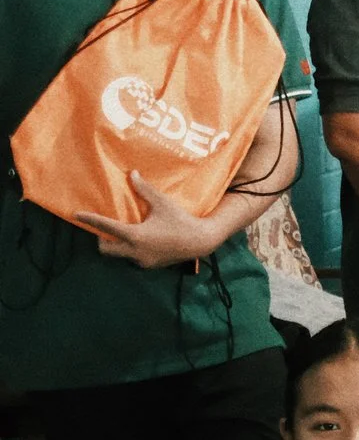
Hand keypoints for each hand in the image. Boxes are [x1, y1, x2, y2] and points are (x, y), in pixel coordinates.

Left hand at [79, 172, 222, 267]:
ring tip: (124, 234)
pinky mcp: (150, 265)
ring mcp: (142, 260)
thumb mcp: (163, 203)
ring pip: (120, 254)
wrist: (202, 241)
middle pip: (105, 248)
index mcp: (135, 235)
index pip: (106, 227)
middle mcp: (135, 251)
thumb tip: (132, 174)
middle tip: (105, 229)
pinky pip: (133, 258)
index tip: (76, 215)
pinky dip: (132, 250)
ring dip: (118, 245)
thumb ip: (145, 190)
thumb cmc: (182, 220)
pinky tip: (143, 242)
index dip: (90, 220)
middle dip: (102, 239)